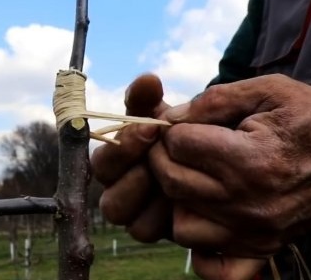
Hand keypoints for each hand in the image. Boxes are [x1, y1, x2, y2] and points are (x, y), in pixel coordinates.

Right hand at [91, 73, 172, 241]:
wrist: (209, 153)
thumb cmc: (179, 131)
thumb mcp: (164, 113)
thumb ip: (149, 99)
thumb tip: (148, 79)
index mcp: (113, 159)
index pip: (100, 161)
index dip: (121, 147)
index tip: (150, 128)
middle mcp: (117, 187)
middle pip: (104, 191)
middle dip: (131, 177)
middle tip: (160, 157)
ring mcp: (134, 211)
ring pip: (120, 215)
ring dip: (143, 196)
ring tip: (170, 178)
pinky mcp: (154, 228)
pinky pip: (144, 230)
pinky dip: (160, 215)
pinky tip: (185, 197)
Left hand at [150, 74, 310, 275]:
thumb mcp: (269, 91)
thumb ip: (215, 100)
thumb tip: (170, 117)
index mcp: (249, 159)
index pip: (178, 144)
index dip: (172, 129)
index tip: (182, 125)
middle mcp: (247, 201)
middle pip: (171, 182)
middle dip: (162, 158)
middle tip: (175, 148)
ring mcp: (253, 230)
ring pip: (181, 224)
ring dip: (177, 201)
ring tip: (192, 179)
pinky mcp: (260, 247)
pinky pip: (212, 265)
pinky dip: (200, 247)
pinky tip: (204, 218)